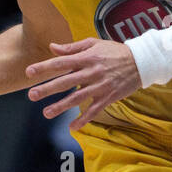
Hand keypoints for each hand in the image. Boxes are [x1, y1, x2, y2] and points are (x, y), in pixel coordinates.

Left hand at [25, 38, 139, 130]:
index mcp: (86, 58)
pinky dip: (83, 119)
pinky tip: (72, 127)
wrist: (142, 61)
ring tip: (46, 113)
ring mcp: (100, 86)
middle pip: (66, 82)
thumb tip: (52, 47)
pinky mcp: (108, 97)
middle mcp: (91, 72)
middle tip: (32, 95)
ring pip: (77, 98)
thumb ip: (72, 48)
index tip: (29, 72)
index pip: (61, 62)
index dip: (44, 67)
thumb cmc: (114, 51)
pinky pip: (94, 110)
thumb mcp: (93, 44)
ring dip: (61, 106)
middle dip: (47, 89)